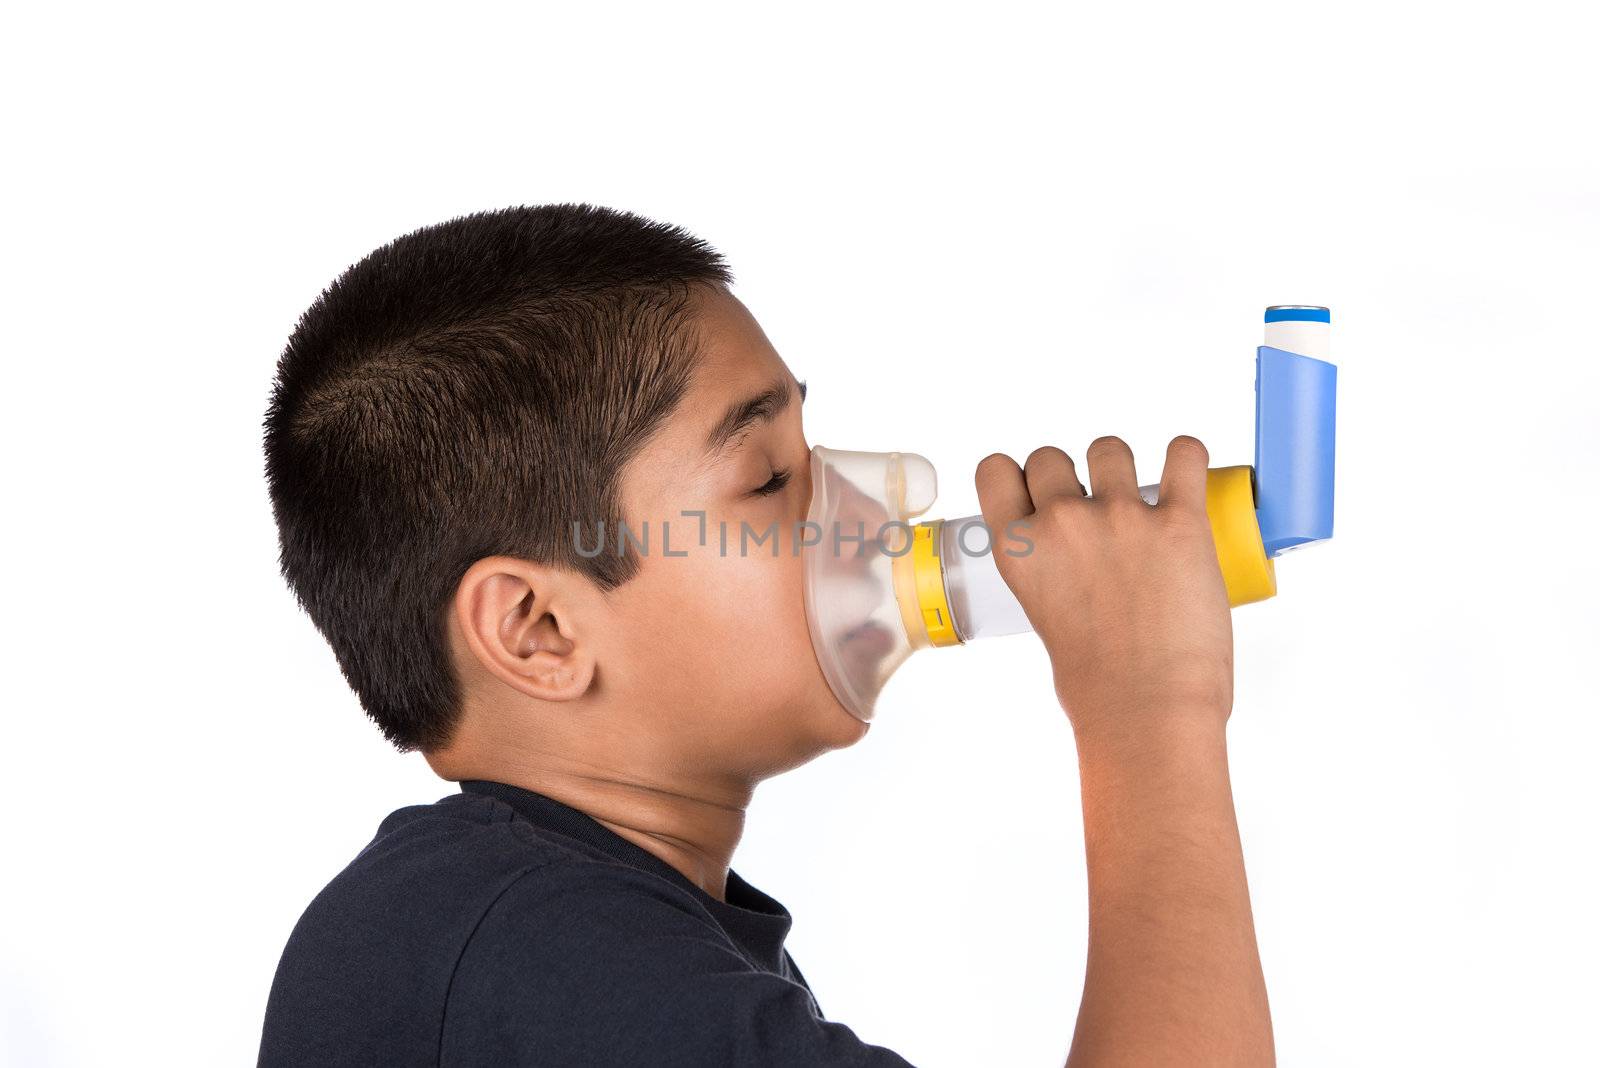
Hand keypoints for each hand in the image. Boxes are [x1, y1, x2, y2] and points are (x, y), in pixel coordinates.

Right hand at [974, 435, 1233, 748]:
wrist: (1148, 713)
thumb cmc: (1097, 686)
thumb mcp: (1042, 617)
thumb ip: (1049, 573)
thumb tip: (1074, 559)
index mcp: (1018, 550)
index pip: (995, 469)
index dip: (1017, 474)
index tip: (1036, 489)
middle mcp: (1062, 524)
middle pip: (1051, 455)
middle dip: (1070, 474)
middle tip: (1093, 508)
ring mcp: (1121, 518)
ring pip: (1109, 448)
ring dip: (1120, 467)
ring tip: (1140, 498)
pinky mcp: (1180, 523)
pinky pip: (1184, 454)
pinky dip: (1186, 455)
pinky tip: (1185, 469)